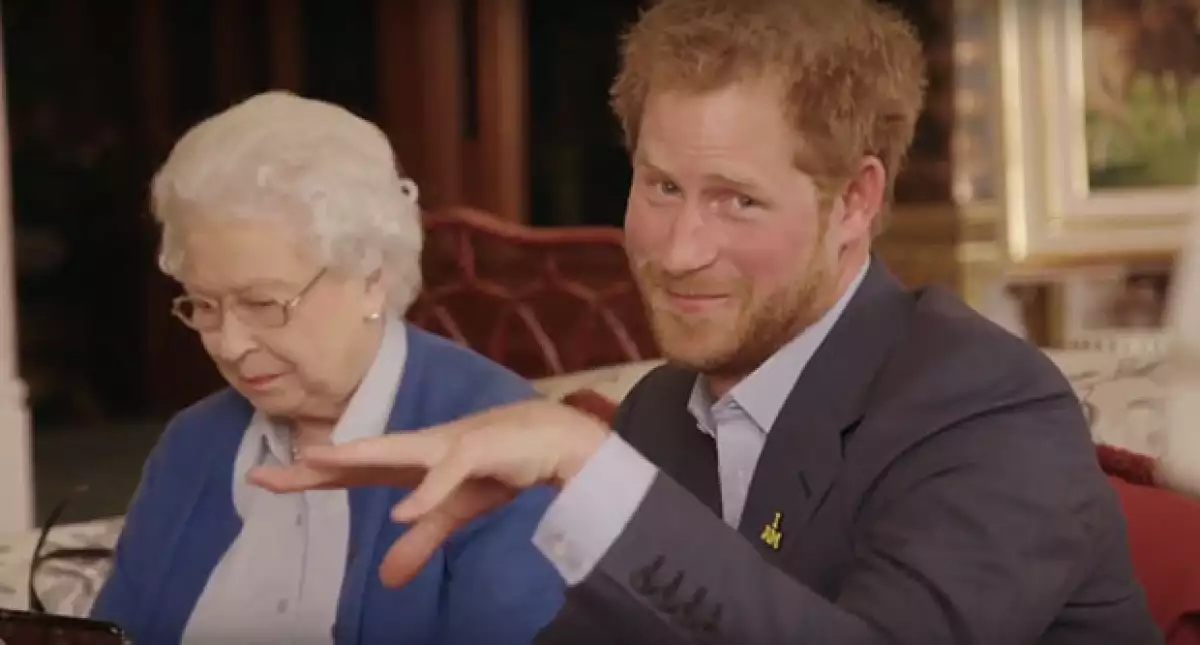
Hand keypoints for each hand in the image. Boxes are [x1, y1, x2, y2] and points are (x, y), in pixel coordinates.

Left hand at [247, 398, 609, 586]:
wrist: (552, 439)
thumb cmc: (498, 465)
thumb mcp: (454, 512)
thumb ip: (420, 542)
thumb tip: (386, 581)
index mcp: (409, 463)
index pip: (350, 472)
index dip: (309, 476)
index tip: (263, 478)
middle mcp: (419, 448)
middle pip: (358, 457)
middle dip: (313, 466)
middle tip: (263, 475)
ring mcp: (447, 445)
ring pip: (395, 450)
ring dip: (356, 456)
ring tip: (315, 461)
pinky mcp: (478, 450)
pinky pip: (449, 473)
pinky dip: (427, 492)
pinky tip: (404, 512)